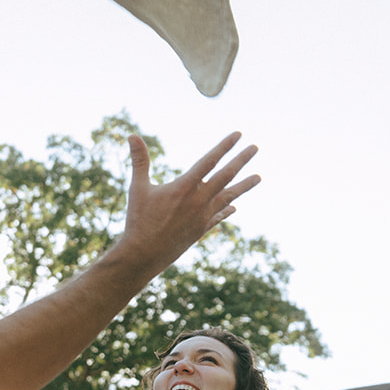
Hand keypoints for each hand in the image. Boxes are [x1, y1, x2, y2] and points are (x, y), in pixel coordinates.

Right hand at [119, 133, 258, 269]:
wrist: (144, 255)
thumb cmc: (139, 219)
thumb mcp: (138, 187)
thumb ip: (139, 160)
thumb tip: (131, 135)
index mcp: (184, 186)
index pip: (209, 161)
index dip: (224, 146)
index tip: (238, 134)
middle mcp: (199, 200)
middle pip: (226, 175)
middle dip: (242, 160)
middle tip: (256, 147)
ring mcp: (203, 216)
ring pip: (229, 196)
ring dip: (244, 185)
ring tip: (259, 177)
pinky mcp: (202, 229)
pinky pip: (219, 216)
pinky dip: (227, 209)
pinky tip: (235, 206)